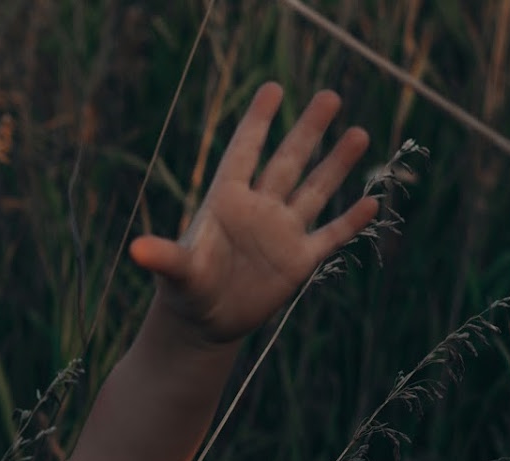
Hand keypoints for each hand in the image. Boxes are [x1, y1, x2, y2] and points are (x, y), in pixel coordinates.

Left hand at [129, 82, 378, 344]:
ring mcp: (281, 233)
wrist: (204, 322)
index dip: (257, 123)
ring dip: (336, 165)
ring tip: (359, 133)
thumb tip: (136, 251)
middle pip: (287, 162)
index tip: (273, 88)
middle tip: (330, 96)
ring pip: (314, 191)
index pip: (244, 153)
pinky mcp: (298, 261)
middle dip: (308, 131)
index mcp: (226, 202)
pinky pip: (329, 235)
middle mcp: (258, 209)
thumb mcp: (177, 273)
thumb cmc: (185, 291)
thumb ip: (164, 257)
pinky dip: (350, 221)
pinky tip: (372, 201)